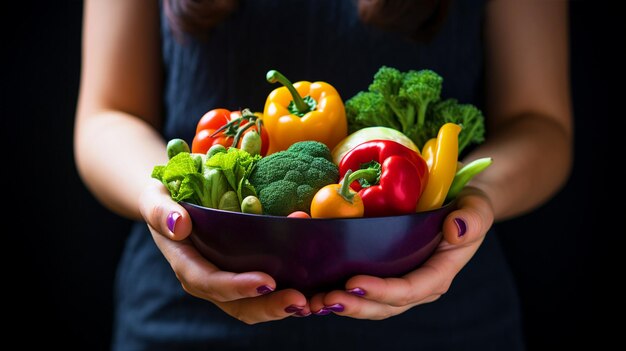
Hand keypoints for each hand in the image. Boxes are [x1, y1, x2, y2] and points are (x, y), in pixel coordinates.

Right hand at [139, 179, 310, 323]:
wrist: (173, 202)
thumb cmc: (165, 198)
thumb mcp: (155, 197)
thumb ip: (161, 211)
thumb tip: (179, 224)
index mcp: (186, 264)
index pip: (210, 281)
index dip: (237, 286)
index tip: (266, 281)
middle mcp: (207, 279)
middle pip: (237, 305)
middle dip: (269, 307)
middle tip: (300, 301)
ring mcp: (226, 281)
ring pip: (254, 305)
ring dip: (282, 306)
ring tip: (311, 302)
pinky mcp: (243, 275)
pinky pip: (264, 292)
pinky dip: (287, 293)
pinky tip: (312, 291)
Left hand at [308, 187, 493, 318]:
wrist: (458, 205)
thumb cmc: (467, 206)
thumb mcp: (477, 207)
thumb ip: (473, 218)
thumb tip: (455, 228)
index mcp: (439, 273)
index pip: (410, 289)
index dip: (383, 290)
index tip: (355, 282)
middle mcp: (418, 285)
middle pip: (385, 305)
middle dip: (355, 305)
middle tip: (325, 299)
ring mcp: (400, 282)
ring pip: (371, 304)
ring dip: (343, 305)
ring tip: (315, 301)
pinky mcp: (385, 275)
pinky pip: (362, 291)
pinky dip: (340, 294)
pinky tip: (316, 291)